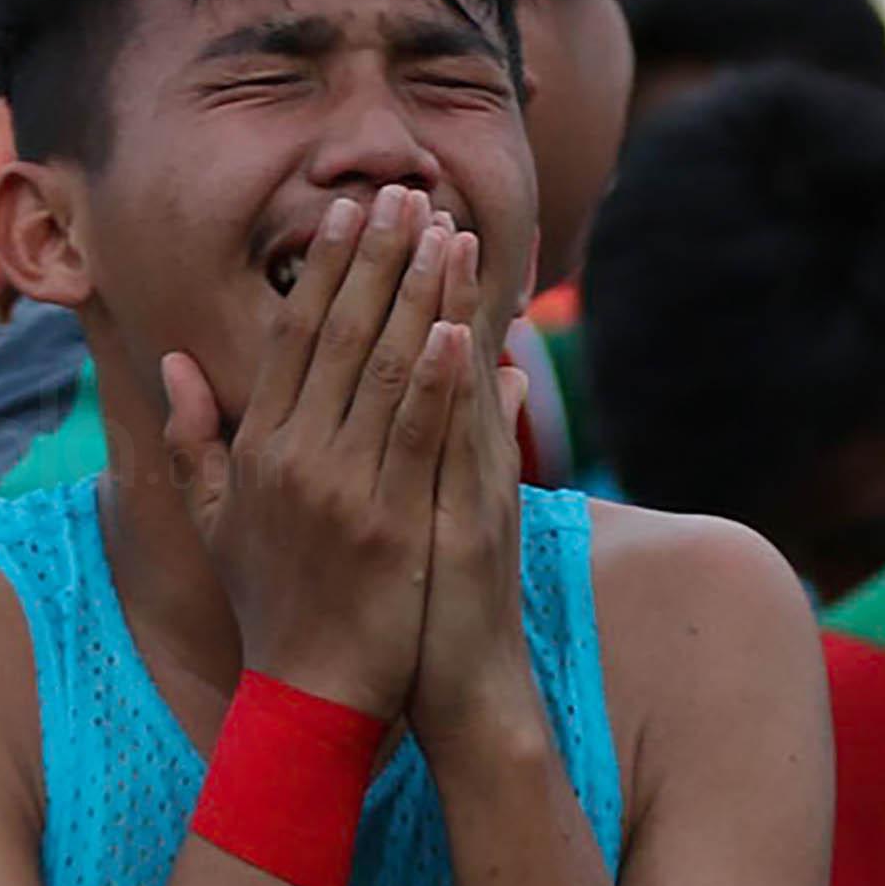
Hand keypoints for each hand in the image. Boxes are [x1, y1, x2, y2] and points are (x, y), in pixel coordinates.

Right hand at [161, 184, 467, 716]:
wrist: (308, 694)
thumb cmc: (268, 606)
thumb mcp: (213, 521)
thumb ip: (194, 438)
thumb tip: (173, 364)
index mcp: (255, 450)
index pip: (291, 338)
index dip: (322, 270)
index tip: (346, 213)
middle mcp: (292, 458)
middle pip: (339, 335)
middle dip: (374, 257)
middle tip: (401, 191)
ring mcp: (341, 490)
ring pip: (385, 371)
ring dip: (417, 295)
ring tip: (444, 233)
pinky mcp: (391, 523)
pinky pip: (420, 435)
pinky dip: (441, 378)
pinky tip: (462, 326)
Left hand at [408, 230, 546, 755]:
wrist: (466, 693)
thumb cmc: (434, 611)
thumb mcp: (436, 516)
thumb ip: (452, 442)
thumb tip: (493, 372)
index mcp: (440, 456)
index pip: (421, 354)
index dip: (409, 284)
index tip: (390, 217)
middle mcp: (464, 462)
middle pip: (442, 349)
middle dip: (426, 270)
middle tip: (417, 191)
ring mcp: (472, 491)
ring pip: (459, 384)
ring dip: (452, 309)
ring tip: (443, 236)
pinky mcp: (473, 527)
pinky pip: (462, 449)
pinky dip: (456, 394)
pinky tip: (449, 339)